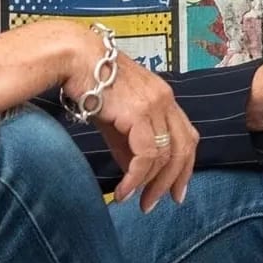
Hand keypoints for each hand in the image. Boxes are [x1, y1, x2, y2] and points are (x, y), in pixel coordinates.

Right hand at [68, 33, 197, 211]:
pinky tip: (124, 191)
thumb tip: (135, 174)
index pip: (187, 137)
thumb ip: (129, 146)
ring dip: (152, 184)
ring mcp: (155, 105)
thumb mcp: (115, 120)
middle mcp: (165, 100)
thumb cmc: (91, 84)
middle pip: (182, 149)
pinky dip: (137, 178)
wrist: (76, 58)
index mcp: (164, 99)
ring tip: (136, 201)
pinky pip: (146, 155)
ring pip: (165, 155)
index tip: (176, 192)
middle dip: (172, 181)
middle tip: (157, 204)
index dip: (185, 167)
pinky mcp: (139, 113)